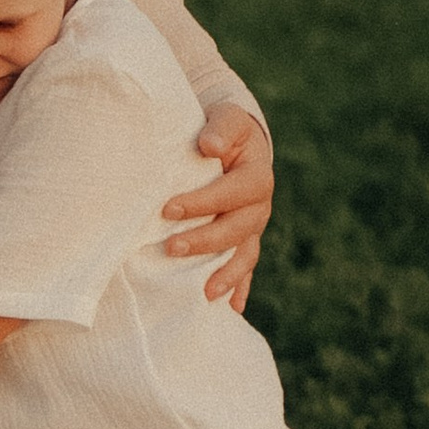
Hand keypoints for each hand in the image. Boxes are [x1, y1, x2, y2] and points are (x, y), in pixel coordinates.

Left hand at [162, 101, 273, 309]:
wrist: (237, 144)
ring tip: (205, 293)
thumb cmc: (224, 131)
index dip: (203, 202)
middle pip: (238, 228)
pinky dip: (240, 288)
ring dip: (227, 275)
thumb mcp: (226, 120)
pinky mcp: (246, 241)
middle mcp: (260, 206)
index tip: (168, 208)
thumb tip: (208, 144)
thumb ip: (220, 128)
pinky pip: (246, 268)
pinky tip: (231, 309)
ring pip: (245, 254)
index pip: (232, 192)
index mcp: (256, 175)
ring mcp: (254, 227)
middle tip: (171, 248)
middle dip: (205, 241)